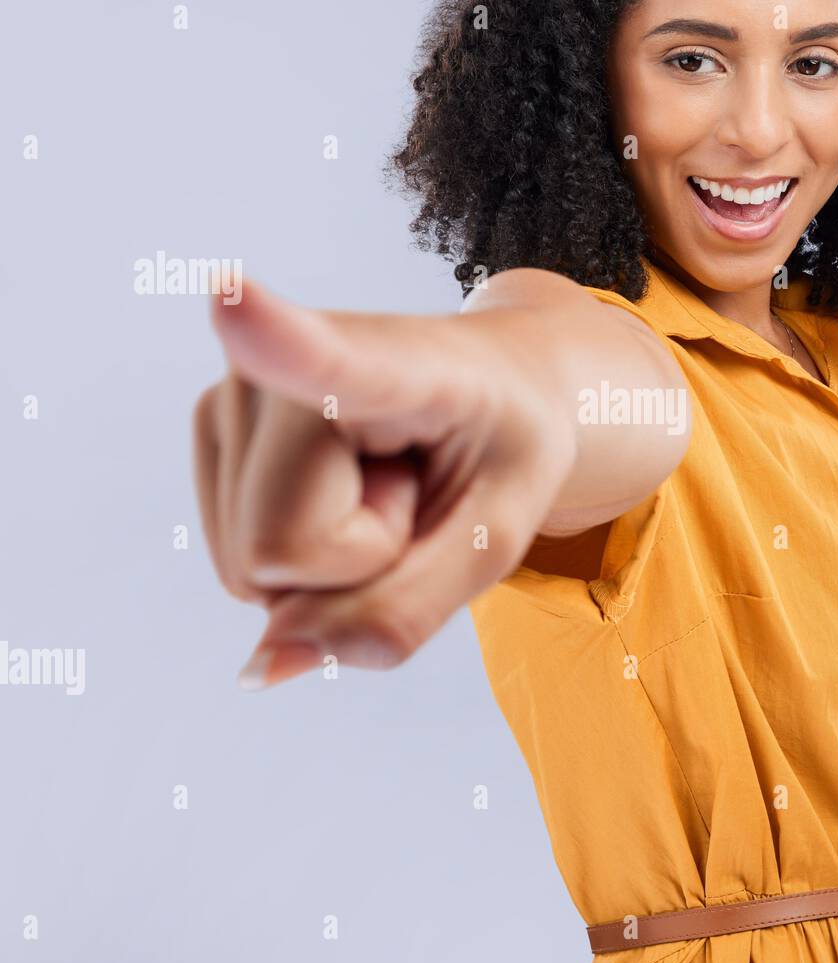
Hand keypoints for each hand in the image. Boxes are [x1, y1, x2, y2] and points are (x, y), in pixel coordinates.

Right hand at [193, 280, 577, 689]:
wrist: (493, 388)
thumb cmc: (503, 450)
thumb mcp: (495, 540)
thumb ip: (401, 609)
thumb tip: (263, 665)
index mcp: (396, 364)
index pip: (327, 357)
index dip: (273, 337)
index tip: (231, 296)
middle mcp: (287, 364)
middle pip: (280, 557)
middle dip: (357, 565)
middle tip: (410, 492)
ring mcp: (233, 391)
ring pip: (252, 570)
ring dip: (331, 561)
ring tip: (382, 481)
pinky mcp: (209, 425)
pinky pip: (241, 565)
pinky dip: (302, 558)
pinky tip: (341, 487)